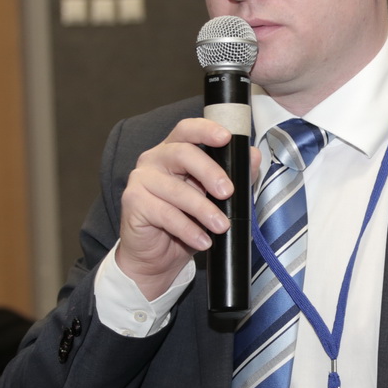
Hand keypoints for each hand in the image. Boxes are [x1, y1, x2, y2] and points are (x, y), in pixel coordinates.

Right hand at [117, 118, 259, 297]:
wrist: (156, 258)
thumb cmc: (185, 223)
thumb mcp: (215, 199)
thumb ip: (235, 176)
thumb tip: (254, 156)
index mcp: (174, 151)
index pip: (187, 130)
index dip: (206, 130)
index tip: (226, 138)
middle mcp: (154, 159)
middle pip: (182, 153)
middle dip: (209, 172)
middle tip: (229, 192)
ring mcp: (141, 180)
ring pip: (176, 189)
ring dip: (204, 209)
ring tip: (221, 226)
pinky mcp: (133, 203)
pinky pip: (166, 214)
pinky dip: (188, 229)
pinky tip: (203, 240)